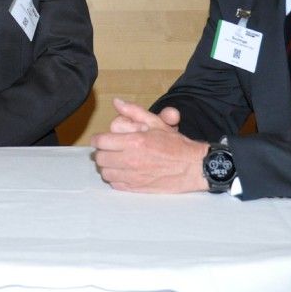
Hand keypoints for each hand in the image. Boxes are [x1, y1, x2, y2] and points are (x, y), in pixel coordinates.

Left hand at [91, 98, 208, 193]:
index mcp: (134, 142)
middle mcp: (131, 160)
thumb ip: (134, 111)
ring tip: (115, 161)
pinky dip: (116, 178)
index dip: (98, 139)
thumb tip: (117, 102)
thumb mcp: (156, 123)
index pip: (101, 142)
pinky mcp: (137, 189)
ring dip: (108, 166)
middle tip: (108, 149)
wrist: (193, 167)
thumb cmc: (176, 145)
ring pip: (106, 173)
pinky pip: (115, 185)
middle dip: (102, 152)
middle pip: (100, 158)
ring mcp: (133, 177)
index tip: (100, 139)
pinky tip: (124, 172)